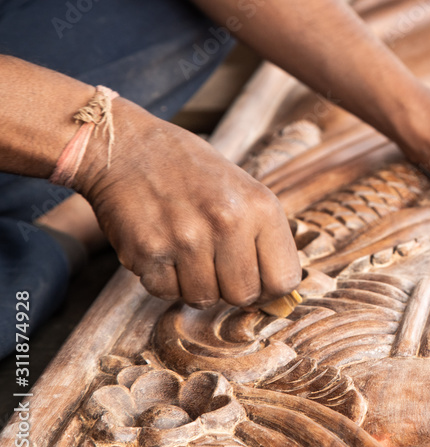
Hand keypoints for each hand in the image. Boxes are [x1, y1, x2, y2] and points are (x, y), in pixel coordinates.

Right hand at [74, 99, 300, 308]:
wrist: (128, 147)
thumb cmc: (193, 173)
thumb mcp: (245, 191)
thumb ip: (265, 240)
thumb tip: (279, 299)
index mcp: (261, 207)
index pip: (284, 280)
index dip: (269, 288)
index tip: (254, 278)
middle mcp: (227, 222)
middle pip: (243, 296)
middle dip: (229, 287)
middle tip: (214, 262)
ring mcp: (186, 238)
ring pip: (204, 299)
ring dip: (194, 283)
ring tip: (186, 249)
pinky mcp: (148, 251)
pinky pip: (166, 292)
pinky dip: (164, 280)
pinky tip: (163, 248)